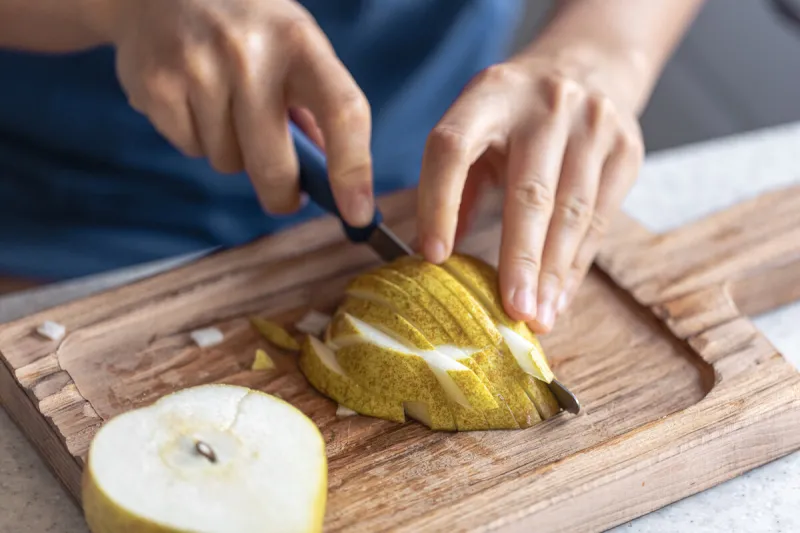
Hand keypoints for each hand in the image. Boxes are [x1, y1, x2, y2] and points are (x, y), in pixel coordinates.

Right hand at [108, 0, 372, 225]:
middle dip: (282, 194)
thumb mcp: (294, 46)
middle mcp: (249, 53)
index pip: (343, 113)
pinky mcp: (156, 85)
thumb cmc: (248, 28)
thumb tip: (334, 181)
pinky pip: (191, 149)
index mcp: (300, 41)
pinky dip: (196, 138)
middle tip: (285, 196)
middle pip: (275, 165)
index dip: (354, 171)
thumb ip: (317, 107)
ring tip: (225, 106)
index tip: (358, 215)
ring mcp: (198, 68)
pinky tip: (194, 99)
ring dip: (233, 152)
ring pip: (229, 162)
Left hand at [417, 49, 644, 332]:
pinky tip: (561, 296)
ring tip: (538, 317)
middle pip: (529, 192)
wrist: (589, 65)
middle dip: (520, 259)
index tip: (433, 256)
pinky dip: (578, 264)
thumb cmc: (515, 113)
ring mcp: (592, 125)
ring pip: (572, 211)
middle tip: (511, 312)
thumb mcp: (476, 126)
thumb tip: (432, 254)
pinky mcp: (626, 148)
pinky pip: (600, 218)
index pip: (454, 149)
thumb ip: (455, 184)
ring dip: (554, 272)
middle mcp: (544, 104)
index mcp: (489, 94)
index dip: (439, 203)